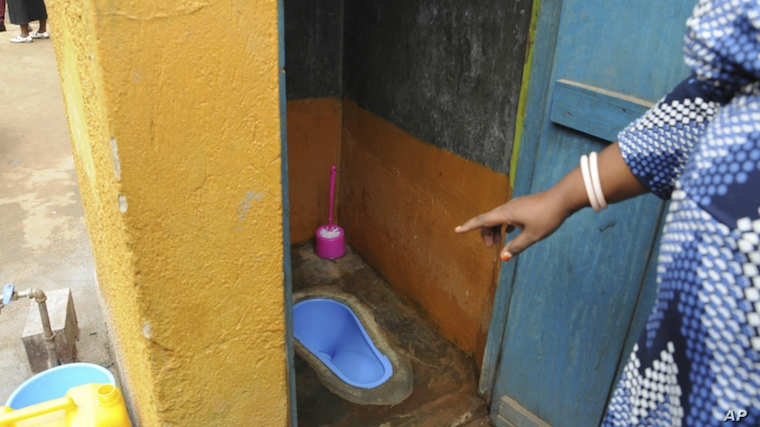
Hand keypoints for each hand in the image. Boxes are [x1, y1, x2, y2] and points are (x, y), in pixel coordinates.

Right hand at [454, 190, 572, 260]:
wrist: (563, 198)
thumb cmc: (547, 217)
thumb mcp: (532, 236)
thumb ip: (516, 247)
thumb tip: (503, 257)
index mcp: (506, 214)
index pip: (482, 221)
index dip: (469, 227)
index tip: (457, 230)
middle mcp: (508, 207)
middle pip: (488, 220)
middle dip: (485, 233)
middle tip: (490, 247)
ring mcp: (515, 205)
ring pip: (498, 218)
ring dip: (495, 230)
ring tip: (499, 242)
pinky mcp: (523, 205)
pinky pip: (507, 215)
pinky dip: (504, 225)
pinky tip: (511, 231)